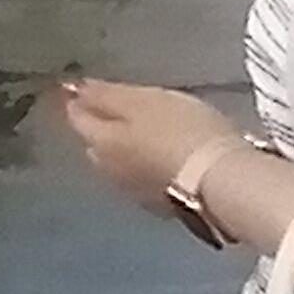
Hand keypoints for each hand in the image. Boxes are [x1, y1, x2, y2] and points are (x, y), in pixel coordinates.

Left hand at [57, 78, 237, 213]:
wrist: (219, 181)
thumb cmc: (182, 131)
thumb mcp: (145, 101)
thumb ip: (106, 95)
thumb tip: (74, 89)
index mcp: (101, 140)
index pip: (77, 116)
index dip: (78, 99)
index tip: (81, 88)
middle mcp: (107, 168)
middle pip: (95, 143)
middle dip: (101, 128)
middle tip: (119, 113)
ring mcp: (132, 190)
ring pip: (117, 164)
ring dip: (125, 151)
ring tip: (145, 137)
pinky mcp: (158, 205)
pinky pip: (142, 179)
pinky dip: (146, 167)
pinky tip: (164, 162)